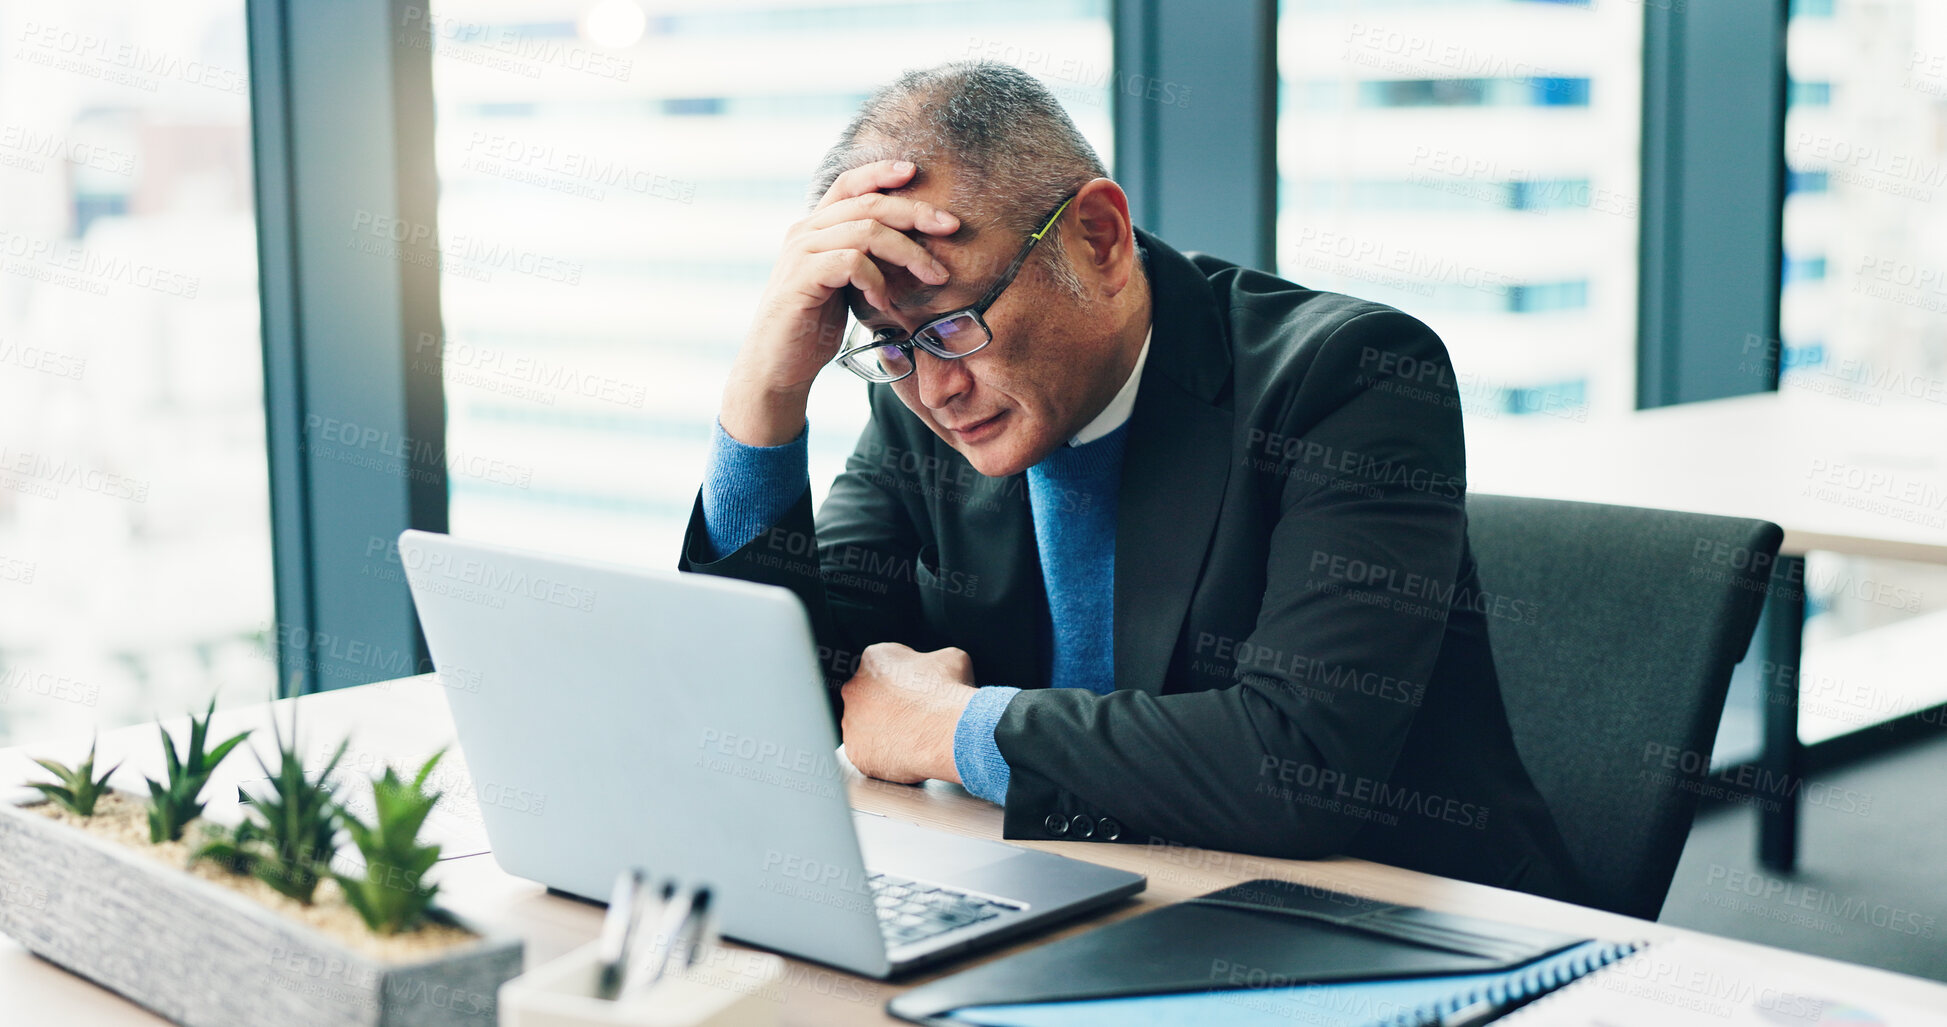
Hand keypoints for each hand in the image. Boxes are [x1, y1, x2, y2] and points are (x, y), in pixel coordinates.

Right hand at [722, 160, 961, 445]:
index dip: (881, 172)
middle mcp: (804, 232)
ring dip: (909, 251)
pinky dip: (877, 279)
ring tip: (933, 275)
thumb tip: (911, 243)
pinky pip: (852, 263)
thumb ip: (865, 258)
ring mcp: (801, 254)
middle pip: (868, 203)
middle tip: (952, 226)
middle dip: (916, 211)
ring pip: (866, 231)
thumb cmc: (814, 327)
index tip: (915, 171)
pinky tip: (885, 301)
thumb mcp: (845, 285)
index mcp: (814, 227)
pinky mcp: (801, 279)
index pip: (848, 183)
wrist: (778, 367)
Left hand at [837, 643, 977, 784]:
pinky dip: (884, 755)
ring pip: (865, 726)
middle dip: (888, 705)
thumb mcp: (952, 659)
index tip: (918, 690)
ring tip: (912, 736)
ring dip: (883, 730)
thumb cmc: (949, 694)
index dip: (904, 679)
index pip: (883, 666)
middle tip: (914, 715)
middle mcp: (854, 688)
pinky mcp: (856, 753)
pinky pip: (868, 754)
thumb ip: (933, 661)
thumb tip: (938, 670)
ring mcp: (851, 723)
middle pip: (868, 696)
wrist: (947, 733)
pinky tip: (905, 753)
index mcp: (874, 659)